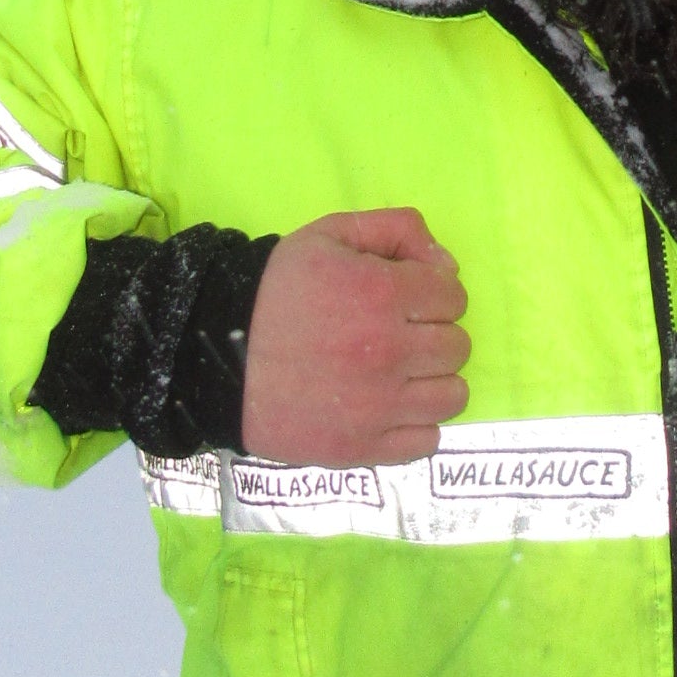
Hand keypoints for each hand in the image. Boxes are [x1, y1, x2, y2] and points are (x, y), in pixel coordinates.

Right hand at [240, 208, 470, 465]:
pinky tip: (390, 407)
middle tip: (401, 333)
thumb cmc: (276, 292)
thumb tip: (447, 264)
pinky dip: (416, 425)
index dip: (433, 292)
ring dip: (433, 380)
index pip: (453, 296)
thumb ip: (395, 229)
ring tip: (400, 373)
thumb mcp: (328, 235)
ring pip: (452, 396)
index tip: (408, 298)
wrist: (218, 357)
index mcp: (383, 294)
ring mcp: (379, 406)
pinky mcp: (363, 448)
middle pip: (457, 346)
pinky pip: (427, 441)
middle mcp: (390, 352)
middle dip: (435, 333)